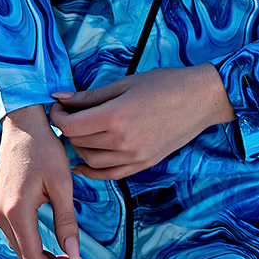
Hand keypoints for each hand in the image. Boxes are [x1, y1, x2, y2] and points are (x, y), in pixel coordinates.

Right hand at [0, 104, 91, 258]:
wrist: (22, 123)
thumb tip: (74, 255)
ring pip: (22, 250)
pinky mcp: (1, 206)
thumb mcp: (62, 184)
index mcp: (16, 212)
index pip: (35, 258)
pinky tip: (57, 249)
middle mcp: (2, 215)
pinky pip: (18, 237)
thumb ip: (67, 221)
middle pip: (27, 258)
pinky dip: (37, 248)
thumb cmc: (44, 148)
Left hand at [51, 65, 233, 180]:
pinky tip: (82, 164)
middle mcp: (122, 141)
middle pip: (78, 142)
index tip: (60, 107)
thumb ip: (89, 96)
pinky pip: (109, 175)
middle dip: (67, 128)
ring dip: (79, 147)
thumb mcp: (124, 83)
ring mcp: (134, 156)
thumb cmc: (164, 84)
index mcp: (115, 116)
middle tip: (69, 115)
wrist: (201, 99)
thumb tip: (60, 98)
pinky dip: (91, 171)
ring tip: (81, 133)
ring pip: (90, 160)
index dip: (58, 116)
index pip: (70, 126)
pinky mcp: (143, 164)